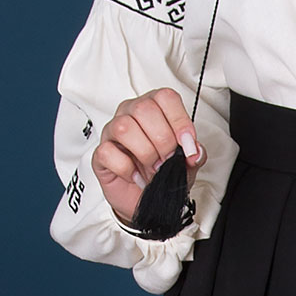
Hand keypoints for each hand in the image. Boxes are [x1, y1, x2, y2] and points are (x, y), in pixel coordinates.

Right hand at [91, 87, 201, 220]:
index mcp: (154, 108)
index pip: (165, 97)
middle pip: (143, 109)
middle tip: (168, 159)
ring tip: (154, 169)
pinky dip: (127, 169)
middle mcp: (131, 114)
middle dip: (162, 139)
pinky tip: (137, 176)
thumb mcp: (186, 163)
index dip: (179, 120)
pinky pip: (108, 152)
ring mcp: (112, 132)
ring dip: (146, 153)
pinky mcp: (100, 153)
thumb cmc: (163, 173)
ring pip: (124, 127)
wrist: (145, 198)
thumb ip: (195, 154)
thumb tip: (195, 151)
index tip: (187, 144)